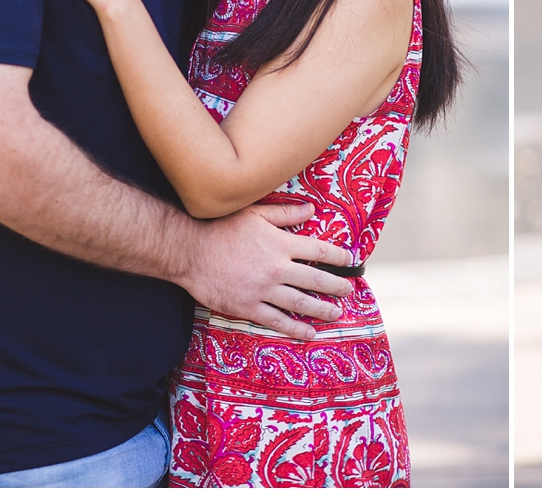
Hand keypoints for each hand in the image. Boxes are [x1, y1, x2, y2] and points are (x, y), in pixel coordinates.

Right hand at [184, 201, 354, 339]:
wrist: (191, 251)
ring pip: (301, 303)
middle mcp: (277, 268)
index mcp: (281, 244)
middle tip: (349, 290)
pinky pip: (277, 321)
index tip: (350, 261)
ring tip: (336, 313)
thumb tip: (311, 209)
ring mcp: (264, 290)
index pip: (319, 250)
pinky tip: (309, 333)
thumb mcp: (256, 214)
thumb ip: (285, 214)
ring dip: (322, 309)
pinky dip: (295, 328)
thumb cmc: (222, 228)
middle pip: (316, 279)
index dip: (338, 256)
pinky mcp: (248, 307)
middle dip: (337, 285)